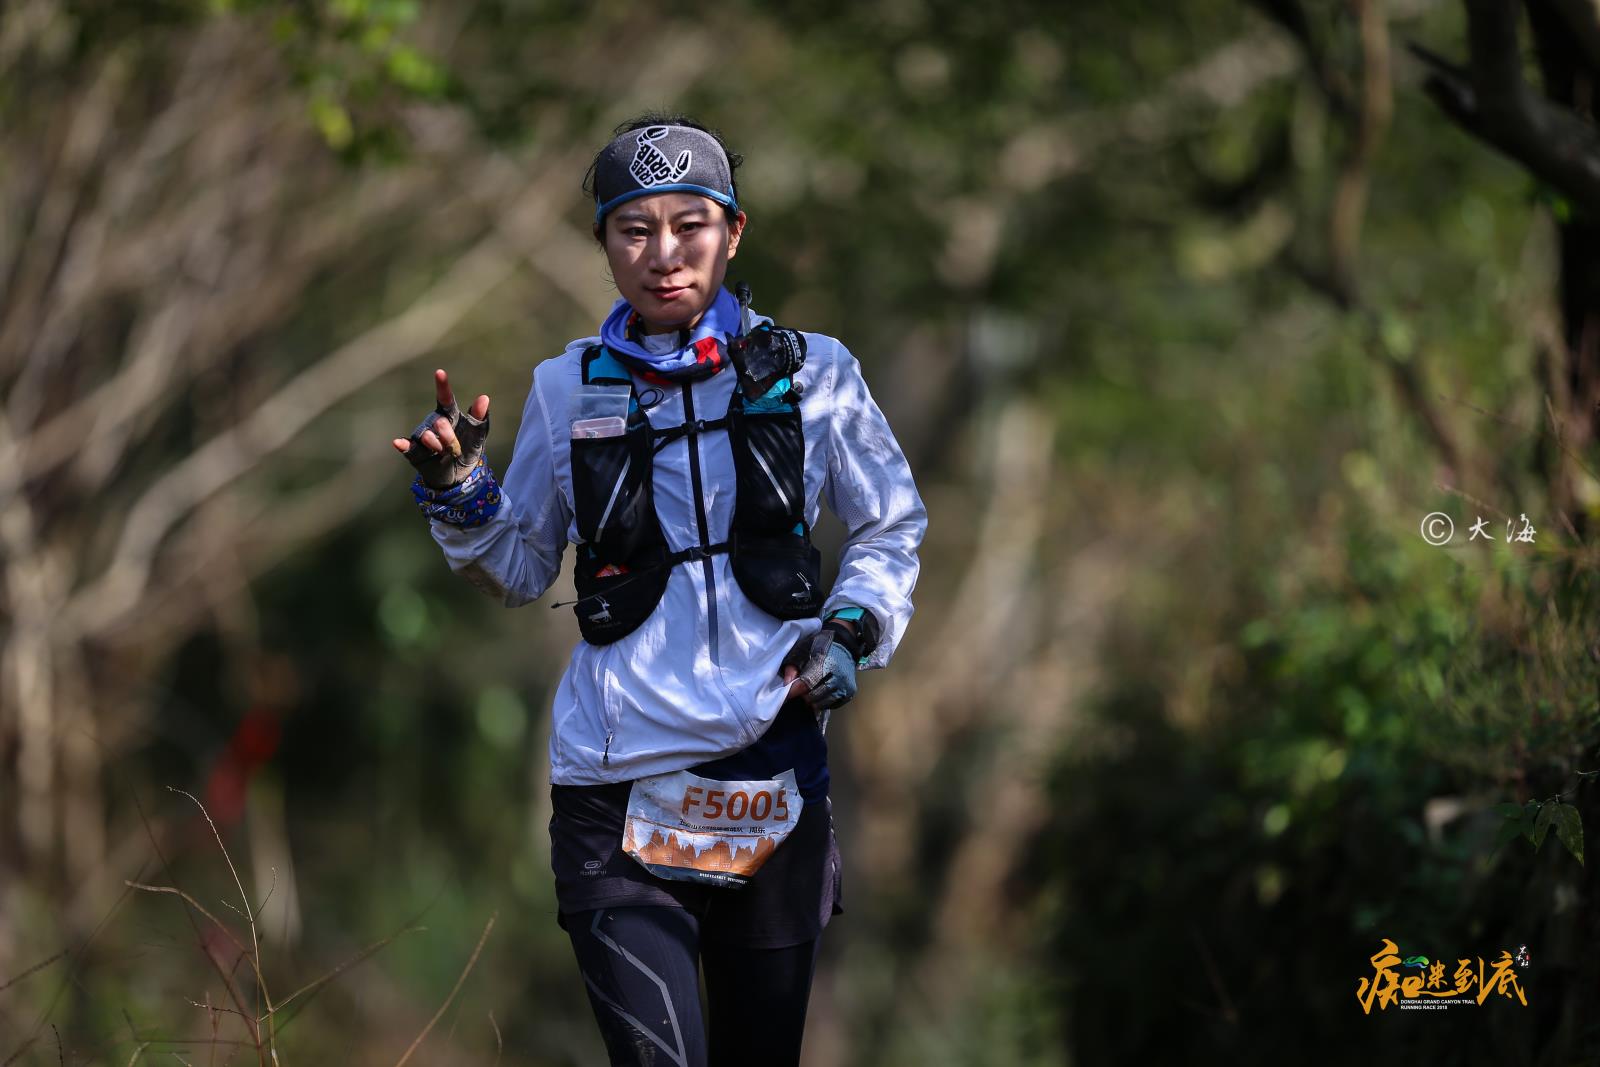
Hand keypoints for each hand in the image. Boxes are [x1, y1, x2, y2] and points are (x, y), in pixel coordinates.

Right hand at [392, 369, 490, 489]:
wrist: (459, 475)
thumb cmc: (468, 449)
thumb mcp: (478, 435)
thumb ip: (480, 417)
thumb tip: (484, 397)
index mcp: (450, 415)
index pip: (445, 398)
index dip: (442, 386)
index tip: (440, 372)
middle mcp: (433, 422)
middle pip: (438, 421)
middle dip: (448, 434)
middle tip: (454, 445)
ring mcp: (423, 436)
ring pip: (426, 435)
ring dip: (436, 444)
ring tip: (443, 452)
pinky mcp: (414, 451)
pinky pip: (407, 446)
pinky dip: (403, 444)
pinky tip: (398, 442)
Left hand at [780, 626, 858, 709]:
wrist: (844, 645)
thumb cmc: (819, 647)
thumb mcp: (801, 651)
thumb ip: (792, 668)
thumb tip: (787, 685)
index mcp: (824, 662)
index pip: (805, 684)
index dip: (794, 691)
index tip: (786, 694)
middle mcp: (837, 676)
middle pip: (813, 696)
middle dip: (804, 695)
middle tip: (802, 688)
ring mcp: (845, 685)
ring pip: (822, 703)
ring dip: (813, 700)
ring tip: (811, 690)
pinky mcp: (849, 692)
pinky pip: (832, 705)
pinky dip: (824, 702)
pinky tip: (821, 693)